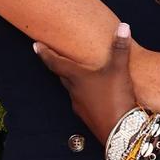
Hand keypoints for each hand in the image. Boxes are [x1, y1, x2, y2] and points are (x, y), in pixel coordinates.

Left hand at [33, 24, 135, 143]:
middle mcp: (74, 92)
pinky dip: (85, 93)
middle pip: (63, 76)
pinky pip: (83, 101)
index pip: (55, 63)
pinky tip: (96, 93)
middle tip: (57, 57)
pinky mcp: (88, 117)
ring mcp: (80, 106)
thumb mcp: (120, 71)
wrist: (119, 133)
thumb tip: (123, 26)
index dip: (45, 53)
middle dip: (59, 65)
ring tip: (80, 73)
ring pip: (73, 89)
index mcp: (77, 78)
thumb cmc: (115, 98)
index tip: (35, 46)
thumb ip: (120, 49)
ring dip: (74, 80)